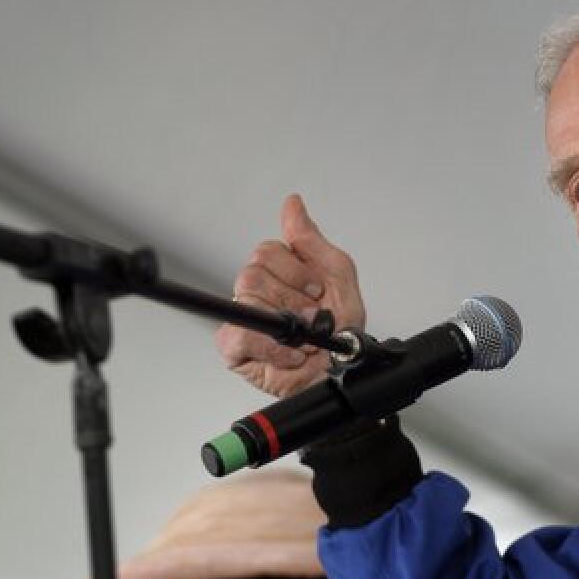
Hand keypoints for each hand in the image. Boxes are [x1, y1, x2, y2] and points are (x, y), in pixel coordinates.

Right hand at [215, 194, 365, 397]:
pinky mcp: (236, 350)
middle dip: (293, 299)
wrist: (343, 374)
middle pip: (253, 273)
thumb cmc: (342, 333)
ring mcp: (244, 321)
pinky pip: (241, 335)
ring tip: (307, 338)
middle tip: (313, 318)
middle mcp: (259, 295)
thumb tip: (292, 204)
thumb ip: (313, 241)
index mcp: (280, 275)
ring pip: (247, 301)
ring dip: (288, 324)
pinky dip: (273, 347)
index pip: (267, 251)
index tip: (318, 290)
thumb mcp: (339, 279)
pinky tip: (291, 354)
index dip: (296, 271)